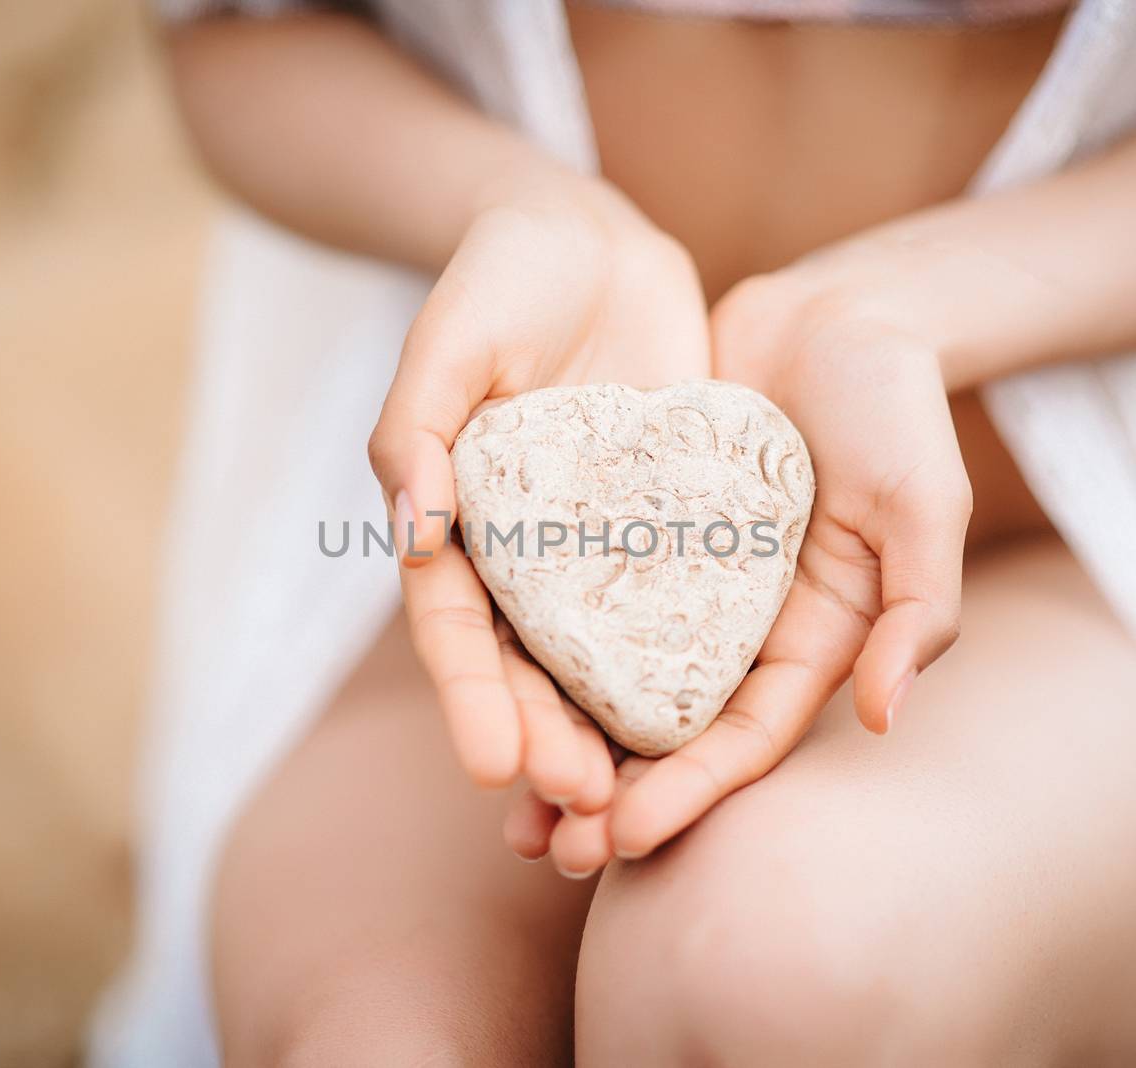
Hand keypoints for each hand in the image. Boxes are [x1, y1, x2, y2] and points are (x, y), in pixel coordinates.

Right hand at [369, 169, 710, 819]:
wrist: (589, 240)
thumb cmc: (497, 281)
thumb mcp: (446, 343)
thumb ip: (416, 432)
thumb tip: (415, 538)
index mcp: (458, 525)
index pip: (458, 633)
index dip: (473, 702)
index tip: (496, 769)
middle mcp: (527, 553)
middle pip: (534, 668)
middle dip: (552, 742)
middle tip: (583, 807)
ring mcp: (600, 544)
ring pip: (608, 657)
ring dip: (619, 730)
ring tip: (643, 797)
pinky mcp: (672, 521)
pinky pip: (685, 597)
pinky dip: (692, 661)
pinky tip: (720, 718)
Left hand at [508, 259, 972, 870]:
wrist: (833, 316)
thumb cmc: (894, 408)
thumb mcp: (924, 501)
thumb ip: (921, 606)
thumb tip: (880, 717)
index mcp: (808, 639)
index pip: (743, 739)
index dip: (688, 793)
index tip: (622, 836)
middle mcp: (736, 626)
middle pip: (666, 729)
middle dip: (609, 791)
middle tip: (543, 845)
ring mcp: (677, 580)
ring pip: (609, 675)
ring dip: (560, 734)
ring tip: (499, 786)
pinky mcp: (629, 528)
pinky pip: (574, 589)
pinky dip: (538, 635)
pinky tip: (482, 665)